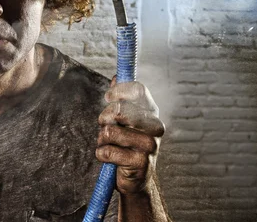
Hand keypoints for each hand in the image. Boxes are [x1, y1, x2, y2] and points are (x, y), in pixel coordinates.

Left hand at [96, 77, 164, 195]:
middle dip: (104, 118)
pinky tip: (111, 159)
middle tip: (105, 126)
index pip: (138, 89)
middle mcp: (155, 126)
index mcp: (152, 112)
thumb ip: (120, 99)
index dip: (118, 91)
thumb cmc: (126, 143)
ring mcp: (150, 145)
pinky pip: (106, 151)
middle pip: (119, 110)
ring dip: (101, 139)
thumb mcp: (123, 119)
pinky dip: (102, 154)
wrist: (136, 178)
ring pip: (108, 131)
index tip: (107, 98)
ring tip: (110, 145)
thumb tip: (117, 77)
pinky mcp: (140, 163)